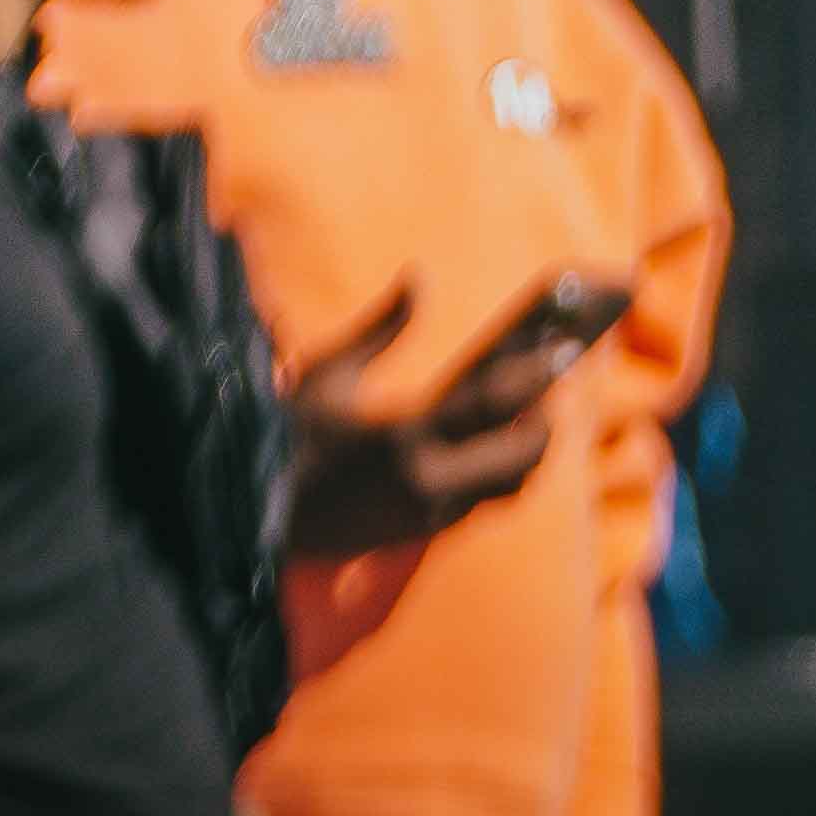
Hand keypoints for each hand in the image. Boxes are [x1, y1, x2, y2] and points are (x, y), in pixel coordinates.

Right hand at [282, 277, 576, 559]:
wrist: (250, 518)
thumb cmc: (285, 438)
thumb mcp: (327, 375)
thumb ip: (380, 329)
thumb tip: (417, 279)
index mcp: (407, 437)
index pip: (494, 404)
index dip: (537, 375)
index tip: (565, 349)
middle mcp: (427, 484)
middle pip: (520, 460)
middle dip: (545, 425)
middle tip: (553, 386)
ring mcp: (426, 517)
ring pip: (506, 491)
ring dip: (527, 455)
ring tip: (533, 414)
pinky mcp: (417, 536)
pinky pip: (479, 506)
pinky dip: (496, 477)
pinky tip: (496, 444)